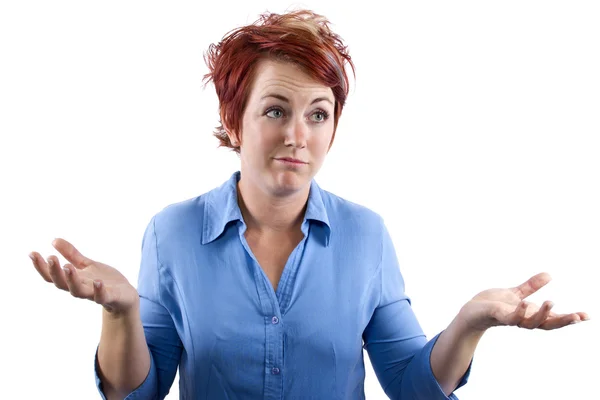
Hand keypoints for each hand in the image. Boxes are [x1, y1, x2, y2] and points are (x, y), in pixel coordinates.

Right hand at [29, 238, 138, 314]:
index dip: (41, 266)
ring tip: (67, 266)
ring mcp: (94, 294)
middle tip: (50, 258)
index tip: (32, 253)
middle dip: (54, 272)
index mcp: (74, 280)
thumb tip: (54, 240)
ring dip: (72, 280)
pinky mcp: (110, 297)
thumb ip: (72, 255)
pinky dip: (99, 290)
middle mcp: (81, 288)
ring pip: (78, 291)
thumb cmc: (104, 281)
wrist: (125, 297)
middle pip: (62, 284)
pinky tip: (97, 281)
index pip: (53, 275)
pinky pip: (102, 296)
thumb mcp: (87, 265)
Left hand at [458, 272, 588, 331]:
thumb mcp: (515, 293)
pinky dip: (518, 312)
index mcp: (529, 314)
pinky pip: (510, 317)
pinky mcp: (497, 316)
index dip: (569, 318)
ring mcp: (511, 319)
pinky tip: (523, 303)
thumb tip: (549, 275)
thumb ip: (531, 287)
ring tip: (551, 302)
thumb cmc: (492, 304)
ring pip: (530, 322)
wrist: (471, 311)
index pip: (553, 319)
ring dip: (542, 314)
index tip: (587, 316)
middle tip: (579, 316)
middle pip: (547, 324)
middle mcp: (523, 319)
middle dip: (563, 321)